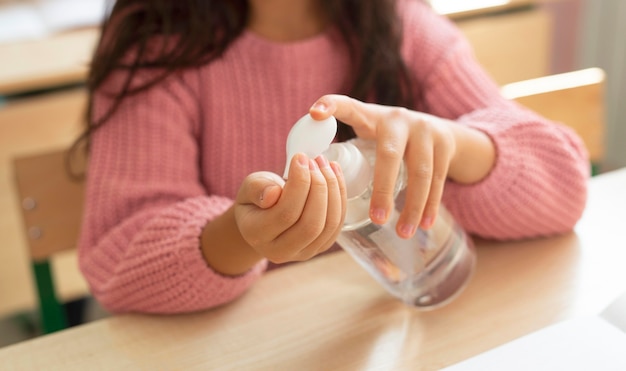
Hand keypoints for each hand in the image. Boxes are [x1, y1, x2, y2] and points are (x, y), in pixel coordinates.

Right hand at [234, 154, 346, 263]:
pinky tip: (334, 174)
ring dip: (333, 190)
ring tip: (326, 164)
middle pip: (311, 224)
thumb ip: (257, 188)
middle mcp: (280, 251)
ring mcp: (303, 253)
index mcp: (257, 235)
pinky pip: (337, 224)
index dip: (299, 184)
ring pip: (329, 225)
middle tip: (316, 161)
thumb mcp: (248, 188)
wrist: (263, 218)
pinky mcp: (321, 247)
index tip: (300, 158)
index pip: (286, 213)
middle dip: (319, 188)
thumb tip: (274, 193)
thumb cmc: (255, 199)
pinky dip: (340, 197)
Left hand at [309, 94, 494, 238]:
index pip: (349, 106)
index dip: (331, 105)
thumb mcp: (370, 133)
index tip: (314, 112)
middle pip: (390, 155)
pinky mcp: (446, 144)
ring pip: (420, 172)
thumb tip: (311, 180)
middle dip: (384, 189)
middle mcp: (399, 119)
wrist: (440, 129)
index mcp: (372, 116)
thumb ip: (346, 149)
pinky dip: (431, 204)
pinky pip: (439, 179)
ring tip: (403, 232)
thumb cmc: (390, 139)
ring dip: (413, 205)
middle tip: (376, 219)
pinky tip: (425, 225)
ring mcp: (426, 130)